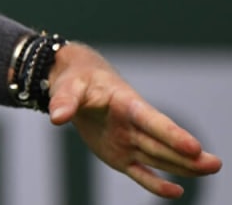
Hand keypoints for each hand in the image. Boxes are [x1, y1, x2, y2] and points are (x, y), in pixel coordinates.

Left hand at [48, 43, 222, 197]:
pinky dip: (154, 183)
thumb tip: (57, 117)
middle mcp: (133, 125)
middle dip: (188, 155)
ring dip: (183, 166)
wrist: (75, 83)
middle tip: (215, 165)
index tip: (194, 146)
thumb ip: (64, 101)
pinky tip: (176, 191)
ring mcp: (128, 141)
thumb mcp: (68, 87)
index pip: (151, 121)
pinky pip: (139, 171)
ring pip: (158, 157)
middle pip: (162, 143)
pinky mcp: (120, 155)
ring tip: (210, 170)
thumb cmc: (76, 81)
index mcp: (126, 104)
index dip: (172, 134)